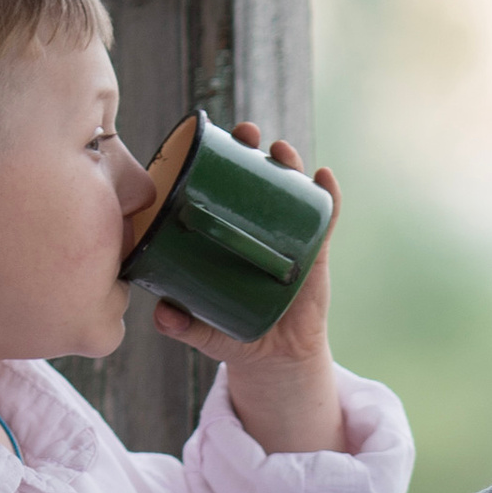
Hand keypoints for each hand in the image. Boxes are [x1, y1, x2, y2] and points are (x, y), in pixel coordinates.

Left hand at [148, 126, 348, 455]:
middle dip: (251, 147)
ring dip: (289, 163)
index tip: (205, 143)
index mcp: (225, 233)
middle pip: (255, 175)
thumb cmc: (232, 334)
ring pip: (290, 189)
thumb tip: (162, 314)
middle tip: (246, 134)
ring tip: (282, 151)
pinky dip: (329, 195)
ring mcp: (288, 235)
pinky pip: (326, 217)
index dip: (214, 160)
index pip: (218, 187)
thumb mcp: (203, 330)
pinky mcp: (316, 252)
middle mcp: (256, 227)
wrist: (275, 358)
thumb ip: (181, 324)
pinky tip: (325, 177)